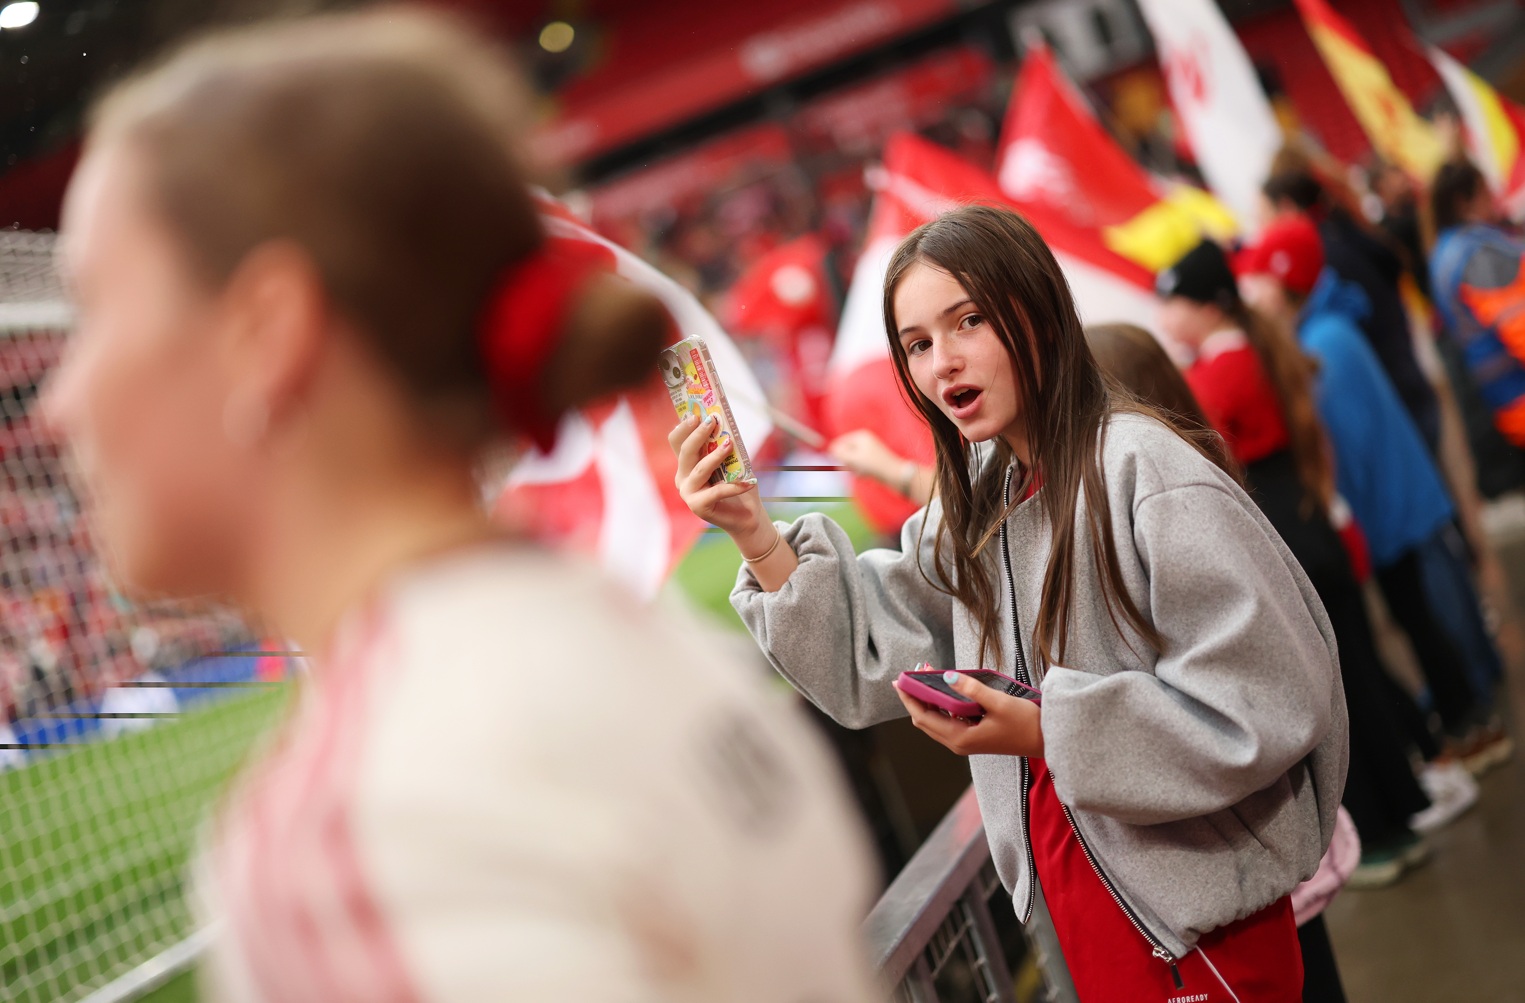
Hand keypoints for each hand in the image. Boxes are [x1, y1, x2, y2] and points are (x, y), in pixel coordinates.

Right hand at [668, 414, 766, 538]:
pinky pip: (717, 491)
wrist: (747, 516)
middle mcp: (683, 477)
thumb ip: (727, 445)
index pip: (677, 442)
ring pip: (700, 469)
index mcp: (687, 464)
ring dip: (716, 455)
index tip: (696, 414)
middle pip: (685, 452)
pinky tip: (750, 482)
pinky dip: (735, 486)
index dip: (683, 427)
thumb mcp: (734, 460)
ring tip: (730, 444)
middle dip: (698, 434)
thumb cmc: (738, 484)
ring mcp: (688, 493)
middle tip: (711, 421)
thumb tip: (728, 426)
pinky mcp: (698, 507)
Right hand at [828, 429, 902, 482]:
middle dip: (847, 462)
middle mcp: (865, 441)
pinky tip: (865, 475)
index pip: (840, 442)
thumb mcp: (853, 458)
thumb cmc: (873, 465)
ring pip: (852, 460)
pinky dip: (860, 471)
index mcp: (860, 436)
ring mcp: (869, 450)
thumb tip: (831, 449)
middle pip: (846, 452)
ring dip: (853, 468)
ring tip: (861, 473)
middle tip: (854, 469)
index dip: (838, 454)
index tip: (842, 464)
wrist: (895, 475)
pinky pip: (859, 465)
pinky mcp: (872, 460)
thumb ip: (839, 453)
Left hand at [894, 671, 1043, 757]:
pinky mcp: (972, 737)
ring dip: (929, 699)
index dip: (909, 698)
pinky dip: (942, 704)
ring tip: (928, 674)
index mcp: (960, 738)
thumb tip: (947, 676)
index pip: (922, 717)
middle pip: (925, 719)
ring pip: (935, 720)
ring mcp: (964, 741)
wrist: (1045, 741)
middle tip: (914, 671)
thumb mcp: (998, 703)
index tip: (899, 680)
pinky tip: (946, 688)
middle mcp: (957, 743)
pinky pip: (948, 720)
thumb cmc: (1025, 724)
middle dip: (916, 695)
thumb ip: (971, 689)